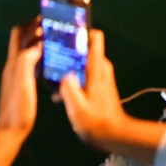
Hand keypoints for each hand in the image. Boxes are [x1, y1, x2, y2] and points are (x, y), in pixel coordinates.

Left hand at [0, 23, 42, 138]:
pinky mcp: (22, 84)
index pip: (18, 34)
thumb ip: (27, 60)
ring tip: (55, 40)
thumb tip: (38, 44)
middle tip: (53, 27)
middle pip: (23, 41)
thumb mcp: (23, 81)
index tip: (45, 17)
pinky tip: (50, 61)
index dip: (30, 23)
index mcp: (13, 62)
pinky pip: (31, 63)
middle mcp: (13, 65)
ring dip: (39, 43)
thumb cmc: (18, 107)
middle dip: (36, 30)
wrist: (10, 130)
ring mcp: (16, 75)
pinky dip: (40, 57)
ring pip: (27, 52)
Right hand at [62, 29, 130, 149]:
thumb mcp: (77, 107)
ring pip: (83, 63)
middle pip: (85, 49)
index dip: (83, 30)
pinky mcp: (100, 85)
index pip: (96, 37)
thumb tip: (64, 74)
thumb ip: (69, 89)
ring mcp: (102, 76)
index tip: (67, 32)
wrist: (114, 135)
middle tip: (51, 56)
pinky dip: (74, 79)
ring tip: (52, 78)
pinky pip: (85, 74)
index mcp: (97, 68)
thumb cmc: (96, 121)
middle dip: (69, 51)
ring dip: (69, 68)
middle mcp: (101, 68)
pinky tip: (62, 94)